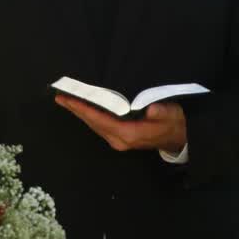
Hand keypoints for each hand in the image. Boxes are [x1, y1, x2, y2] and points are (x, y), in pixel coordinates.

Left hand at [55, 96, 186, 152]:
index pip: (101, 119)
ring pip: (94, 126)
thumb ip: (161, 112)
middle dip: (76, 110)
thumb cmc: (174, 124)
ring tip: (66, 101)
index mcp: (129, 133)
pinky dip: (88, 117)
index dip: (84, 109)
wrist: (178, 139)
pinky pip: (99, 126)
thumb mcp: (172, 115)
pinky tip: (82, 109)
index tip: (70, 100)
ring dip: (80, 114)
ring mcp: (118, 141)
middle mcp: (119, 139)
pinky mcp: (119, 138)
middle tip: (60, 97)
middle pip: (93, 123)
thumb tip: (151, 110)